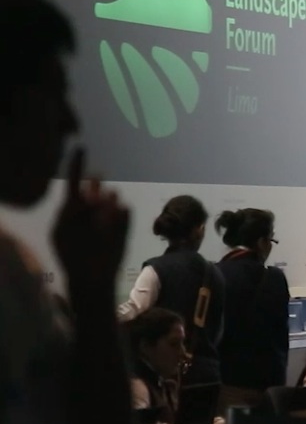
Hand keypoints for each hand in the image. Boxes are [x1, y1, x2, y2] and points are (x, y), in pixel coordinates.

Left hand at [53, 149, 129, 295]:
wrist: (91, 276)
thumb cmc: (71, 254)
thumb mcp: (63, 230)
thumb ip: (72, 210)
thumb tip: (90, 195)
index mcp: (72, 209)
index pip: (74, 182)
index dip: (77, 164)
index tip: (81, 147)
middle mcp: (92, 208)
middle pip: (95, 188)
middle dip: (94, 188)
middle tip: (92, 197)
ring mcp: (109, 215)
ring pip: (111, 196)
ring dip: (105, 204)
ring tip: (100, 222)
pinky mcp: (124, 223)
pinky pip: (124, 210)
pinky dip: (117, 215)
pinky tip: (109, 229)